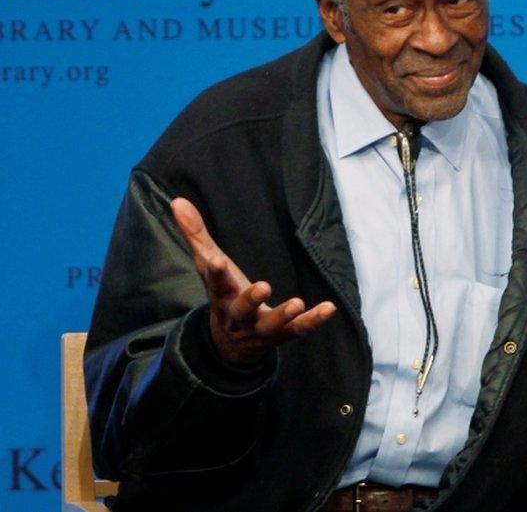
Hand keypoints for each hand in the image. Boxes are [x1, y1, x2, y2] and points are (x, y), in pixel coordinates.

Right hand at [171, 197, 335, 364]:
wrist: (231, 345)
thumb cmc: (224, 295)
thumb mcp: (209, 266)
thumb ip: (197, 235)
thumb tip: (177, 201)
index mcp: (221, 296)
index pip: (215, 285)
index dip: (216, 274)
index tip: (217, 261)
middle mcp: (239, 317)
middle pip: (241, 310)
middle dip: (250, 300)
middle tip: (263, 286)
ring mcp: (261, 328)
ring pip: (271, 325)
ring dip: (283, 315)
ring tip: (297, 303)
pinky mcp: (283, 334)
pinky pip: (299, 330)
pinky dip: (314, 321)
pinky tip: (330, 308)